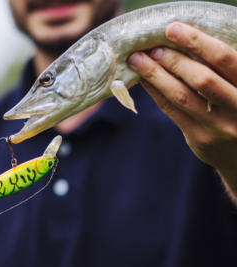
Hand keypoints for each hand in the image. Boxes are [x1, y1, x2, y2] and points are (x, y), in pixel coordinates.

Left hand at [127, 22, 236, 177]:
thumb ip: (223, 69)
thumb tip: (183, 40)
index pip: (225, 59)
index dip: (198, 42)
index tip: (173, 29)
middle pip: (202, 79)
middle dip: (174, 60)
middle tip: (153, 47)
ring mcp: (219, 126)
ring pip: (182, 96)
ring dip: (156, 76)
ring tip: (138, 60)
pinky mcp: (200, 139)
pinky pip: (172, 111)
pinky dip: (156, 92)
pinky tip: (144, 79)